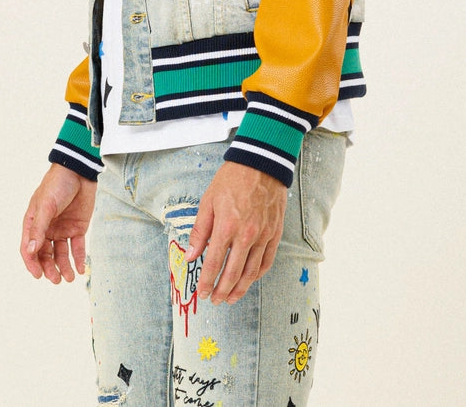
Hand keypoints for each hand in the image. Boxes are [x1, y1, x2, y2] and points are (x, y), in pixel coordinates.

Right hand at [20, 163, 96, 283]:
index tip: (39, 276)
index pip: (29, 249)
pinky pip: (77, 247)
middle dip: (50, 268)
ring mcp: (62, 229)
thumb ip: (39, 229)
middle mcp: (47, 229)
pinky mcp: (78, 228)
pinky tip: (80, 269)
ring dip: (64, 267)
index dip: (32, 263)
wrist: (79, 171)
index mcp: (33, 223)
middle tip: (57, 280)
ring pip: (61, 254)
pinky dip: (78, 259)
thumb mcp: (46, 206)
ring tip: (69, 278)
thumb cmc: (57, 185)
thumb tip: (30, 251)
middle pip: (45, 255)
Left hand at [185, 161, 286, 304]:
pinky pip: (267, 260)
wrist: (261, 164)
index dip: (207, 282)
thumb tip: (191, 256)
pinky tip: (250, 280)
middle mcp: (246, 235)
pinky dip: (258, 274)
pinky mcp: (274, 233)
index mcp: (226, 227)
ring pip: (252, 271)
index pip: (214, 263)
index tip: (202, 293)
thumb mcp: (208, 201)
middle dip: (222, 291)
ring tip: (231, 298)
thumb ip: (199, 231)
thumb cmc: (231, 180)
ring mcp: (263, 235)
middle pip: (233, 273)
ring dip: (240, 288)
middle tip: (215, 301)